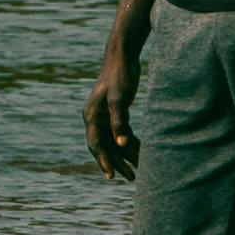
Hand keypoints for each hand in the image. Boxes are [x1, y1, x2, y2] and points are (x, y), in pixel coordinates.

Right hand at [85, 39, 144, 176]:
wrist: (122, 57)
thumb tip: (121, 145)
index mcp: (92, 116)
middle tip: (131, 178)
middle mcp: (96, 118)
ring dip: (127, 155)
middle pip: (106, 147)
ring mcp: (106, 116)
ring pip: (115, 141)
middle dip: (118, 163)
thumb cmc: (119, 76)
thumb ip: (119, 121)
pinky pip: (123, 133)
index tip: (111, 176)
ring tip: (141, 170)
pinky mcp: (117, 112)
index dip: (103, 161)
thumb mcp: (119, 99)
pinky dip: (131, 143)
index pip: (96, 144)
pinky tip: (142, 152)